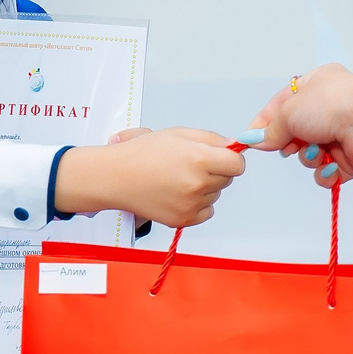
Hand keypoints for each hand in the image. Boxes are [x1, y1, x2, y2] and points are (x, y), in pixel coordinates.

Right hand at [54, 127, 246, 228]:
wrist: (115, 177)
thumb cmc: (141, 153)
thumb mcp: (177, 133)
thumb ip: (211, 138)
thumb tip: (233, 146)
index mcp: (198, 159)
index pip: (238, 165)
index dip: (230, 159)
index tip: (221, 157)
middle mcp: (197, 184)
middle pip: (227, 180)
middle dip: (215, 171)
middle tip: (190, 165)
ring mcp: (190, 204)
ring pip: (215, 195)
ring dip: (204, 188)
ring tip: (177, 178)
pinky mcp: (183, 220)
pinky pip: (206, 212)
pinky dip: (197, 204)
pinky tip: (177, 193)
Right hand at [253, 63, 352, 187]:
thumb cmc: (335, 104)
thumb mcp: (289, 111)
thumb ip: (271, 130)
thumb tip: (257, 140)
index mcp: (312, 89)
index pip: (280, 108)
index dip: (264, 125)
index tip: (249, 139)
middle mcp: (326, 112)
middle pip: (293, 136)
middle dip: (289, 144)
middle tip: (291, 144)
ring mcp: (338, 136)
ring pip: (308, 157)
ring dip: (308, 158)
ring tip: (319, 150)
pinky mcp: (349, 159)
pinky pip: (326, 175)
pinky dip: (325, 174)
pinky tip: (330, 166)